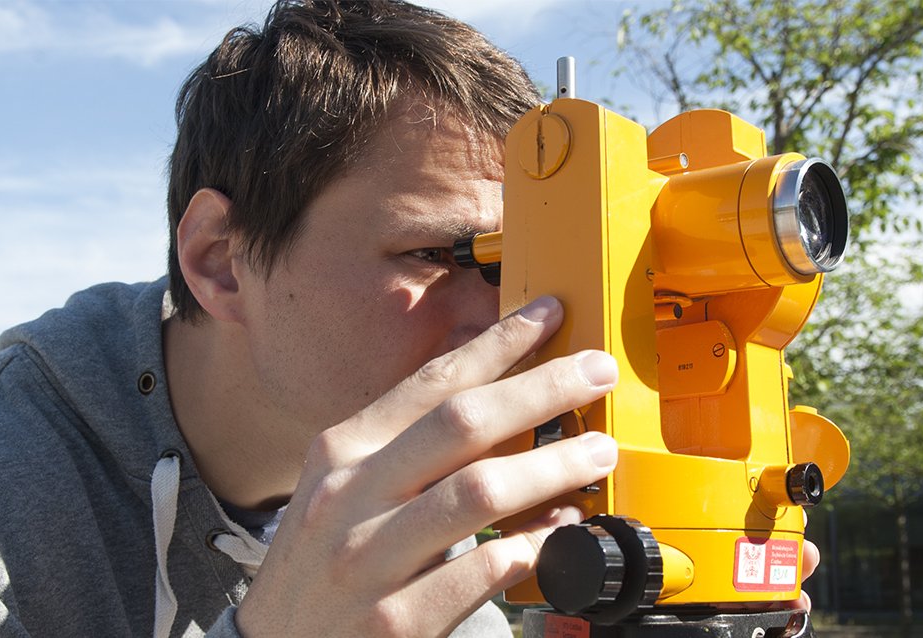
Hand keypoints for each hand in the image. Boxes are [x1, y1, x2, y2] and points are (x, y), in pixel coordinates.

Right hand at [236, 296, 618, 636]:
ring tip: (597, 452)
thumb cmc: (324, 565)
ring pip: (479, 489)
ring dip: (552, 465)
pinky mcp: (397, 619)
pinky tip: (564, 530)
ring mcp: (371, 559)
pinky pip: (485, 567)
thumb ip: (407, 445)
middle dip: (542, 387)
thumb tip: (495, 392)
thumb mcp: (343, 490)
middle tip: (597, 372)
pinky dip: (535, 543)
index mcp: (341, 453)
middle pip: (463, 422)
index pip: (430, 382)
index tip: (548, 314)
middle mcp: (350, 497)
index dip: (497, 344)